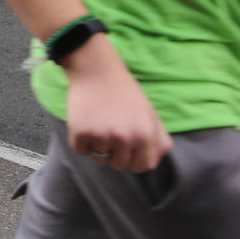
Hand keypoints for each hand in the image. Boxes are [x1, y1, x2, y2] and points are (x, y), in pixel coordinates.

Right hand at [64, 38, 173, 171]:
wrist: (96, 71)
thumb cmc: (126, 92)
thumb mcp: (150, 114)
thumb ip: (159, 140)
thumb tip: (154, 162)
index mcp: (145, 136)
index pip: (142, 166)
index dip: (134, 158)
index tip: (128, 148)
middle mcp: (124, 139)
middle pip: (119, 165)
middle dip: (115, 153)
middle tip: (111, 131)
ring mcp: (101, 136)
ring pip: (99, 159)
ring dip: (98, 146)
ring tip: (98, 125)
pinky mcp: (80, 132)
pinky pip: (81, 151)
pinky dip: (81, 142)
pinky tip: (86, 124)